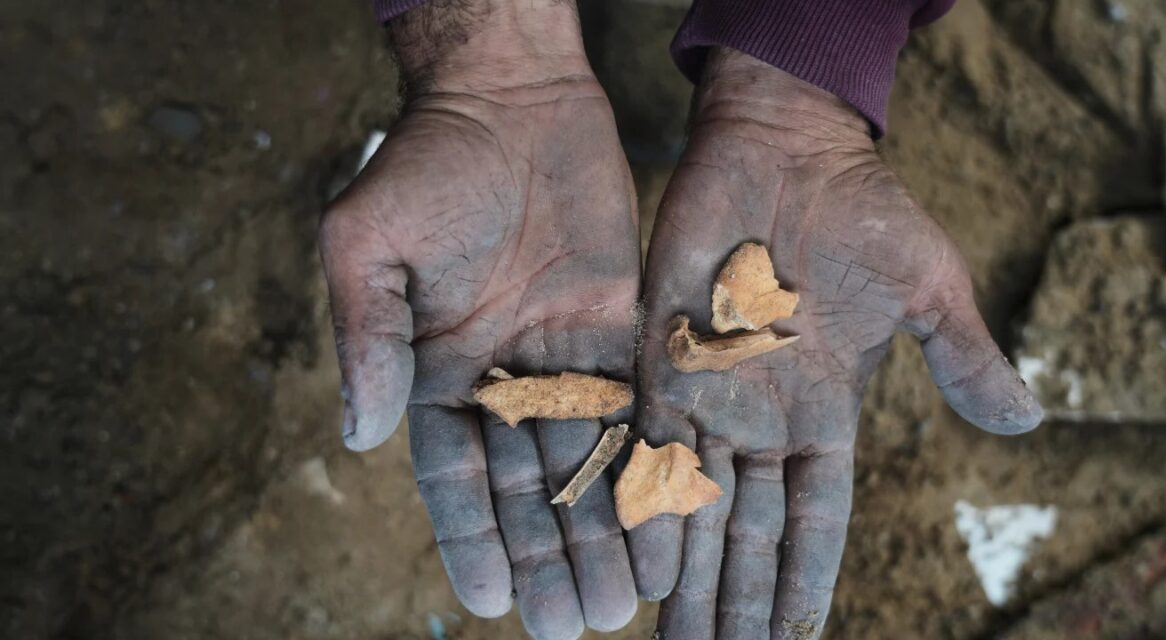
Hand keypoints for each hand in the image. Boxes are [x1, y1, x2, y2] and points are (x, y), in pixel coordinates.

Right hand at [320, 3, 639, 636]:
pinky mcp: (619, 331)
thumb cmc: (422, 165)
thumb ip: (366, 342)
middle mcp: (504, 380)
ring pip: (586, 462)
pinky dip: (650, 465)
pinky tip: (665, 519)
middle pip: (526, 489)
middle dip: (548, 557)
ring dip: (602, 532)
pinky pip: (638, 408)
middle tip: (571, 626)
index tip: (491, 602)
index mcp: (438, 373)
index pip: (453, 478)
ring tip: (622, 604)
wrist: (508, 97)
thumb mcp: (367, 247)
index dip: (471, 540)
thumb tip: (359, 438)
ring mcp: (565, 359)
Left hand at [628, 50, 1041, 637]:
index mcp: (826, 412)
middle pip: (747, 530)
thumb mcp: (928, 286)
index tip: (796, 639)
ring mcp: (709, 391)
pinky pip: (645, 443)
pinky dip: (642, 502)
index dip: (805, 580)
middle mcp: (763, 417)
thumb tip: (1029, 422)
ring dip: (685, 574)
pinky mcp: (659, 356)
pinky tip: (637, 561)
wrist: (783, 144)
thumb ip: (963, 357)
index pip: (816, 518)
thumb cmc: (863, 210)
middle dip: (736, 601)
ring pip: (693, 502)